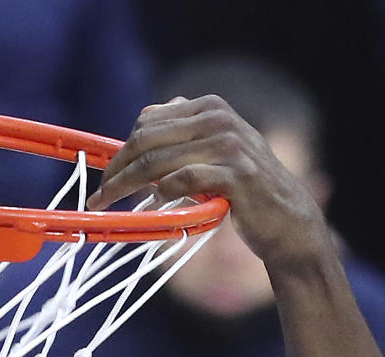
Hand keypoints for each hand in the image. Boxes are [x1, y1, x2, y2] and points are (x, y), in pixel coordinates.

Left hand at [87, 96, 326, 267]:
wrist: (286, 220)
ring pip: (157, 161)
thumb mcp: (214, 154)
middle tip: (98, 194)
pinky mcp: (234, 176)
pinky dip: (161, 194)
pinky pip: (183, 181)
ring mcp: (228, 145)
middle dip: (116, 168)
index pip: (149, 121)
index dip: (121, 149)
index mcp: (210, 108)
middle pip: (147, 139)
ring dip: (125, 186)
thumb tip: (141, 123)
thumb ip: (183, 138)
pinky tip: (149, 207)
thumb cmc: (245, 191)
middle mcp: (218, 119)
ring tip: (106, 204)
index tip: (106, 175)